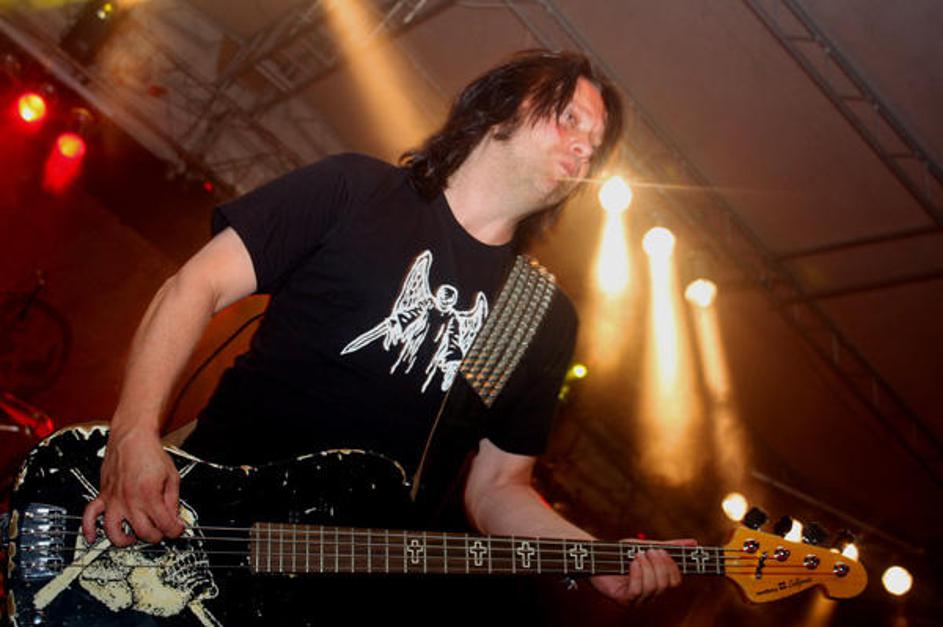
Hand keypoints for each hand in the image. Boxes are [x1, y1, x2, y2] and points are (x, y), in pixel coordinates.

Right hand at [81, 426, 183, 546]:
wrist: (133, 437)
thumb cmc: (150, 452)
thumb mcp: (172, 477)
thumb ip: (173, 501)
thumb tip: (176, 519)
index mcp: (150, 495)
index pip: (165, 525)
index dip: (175, 531)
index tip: (178, 530)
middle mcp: (130, 500)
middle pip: (143, 533)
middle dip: (157, 536)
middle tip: (161, 531)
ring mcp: (114, 500)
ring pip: (115, 532)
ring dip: (126, 540)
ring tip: (134, 537)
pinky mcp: (103, 495)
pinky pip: (89, 516)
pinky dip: (88, 529)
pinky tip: (91, 537)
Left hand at [590, 538, 696, 605]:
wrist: (596, 556)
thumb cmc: (621, 553)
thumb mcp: (646, 546)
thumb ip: (668, 547)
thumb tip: (694, 543)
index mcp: (658, 582)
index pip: (676, 581)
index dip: (672, 567)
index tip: (662, 551)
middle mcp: (651, 594)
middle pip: (666, 585)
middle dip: (659, 565)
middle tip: (648, 551)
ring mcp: (638, 600)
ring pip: (653, 588)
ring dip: (647, 567)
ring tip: (637, 555)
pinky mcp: (624, 601)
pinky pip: (637, 591)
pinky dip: (637, 574)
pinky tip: (632, 563)